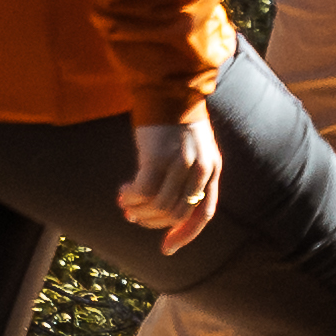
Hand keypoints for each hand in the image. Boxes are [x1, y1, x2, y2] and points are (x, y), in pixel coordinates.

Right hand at [117, 107, 220, 245]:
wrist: (167, 86)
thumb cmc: (173, 118)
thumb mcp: (191, 148)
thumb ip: (185, 175)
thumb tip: (159, 208)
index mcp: (212, 168)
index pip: (203, 213)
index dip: (185, 235)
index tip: (165, 249)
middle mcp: (200, 169)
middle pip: (177, 214)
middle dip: (152, 222)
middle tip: (133, 216)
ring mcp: (180, 164)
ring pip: (159, 207)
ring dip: (139, 211)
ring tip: (126, 204)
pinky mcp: (158, 157)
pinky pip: (143, 192)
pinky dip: (131, 198)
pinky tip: (123, 191)